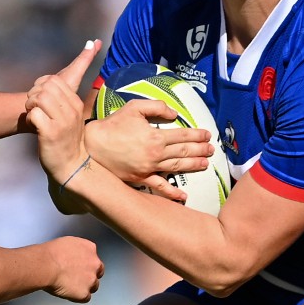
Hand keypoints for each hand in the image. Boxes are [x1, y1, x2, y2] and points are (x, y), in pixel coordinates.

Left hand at [26, 42, 99, 179]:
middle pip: (45, 87)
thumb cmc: (67, 136)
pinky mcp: (50, 133)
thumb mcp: (72, 111)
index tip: (41, 100)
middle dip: (34, 94)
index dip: (40, 86)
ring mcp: (61, 122)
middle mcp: (71, 110)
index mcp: (76, 103)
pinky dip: (30, 119)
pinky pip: (34, 115)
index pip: (54, 80)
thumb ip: (73, 84)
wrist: (70, 165)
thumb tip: (93, 42)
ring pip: (39, 98)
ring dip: (31, 106)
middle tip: (35, 108)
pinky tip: (35, 128)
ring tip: (35, 116)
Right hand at [42, 236, 103, 302]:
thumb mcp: (67, 242)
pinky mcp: (85, 293)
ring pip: (93, 286)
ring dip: (84, 287)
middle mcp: (95, 263)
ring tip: (70, 286)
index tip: (79, 267)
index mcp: (90, 248)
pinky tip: (68, 292)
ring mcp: (91, 279)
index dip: (86, 265)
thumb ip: (76, 250)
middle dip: (89, 276)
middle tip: (76, 278)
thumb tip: (72, 256)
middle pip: (97, 273)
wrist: (45, 265)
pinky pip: (85, 298)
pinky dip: (78, 297)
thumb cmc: (50, 253)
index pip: (94, 258)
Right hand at [86, 100, 213, 200]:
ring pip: (176, 167)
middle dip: (200, 150)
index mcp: (155, 136)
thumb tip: (174, 114)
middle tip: (212, 150)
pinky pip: (159, 187)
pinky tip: (183, 197)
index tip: (207, 135)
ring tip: (205, 164)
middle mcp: (155, 154)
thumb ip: (156, 107)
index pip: (182, 135)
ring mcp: (149, 169)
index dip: (197, 135)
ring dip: (193, 166)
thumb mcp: (133, 108)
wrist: (92, 146)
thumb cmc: (112, 125)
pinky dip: (171, 194)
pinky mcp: (140, 179)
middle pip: (183, 151)